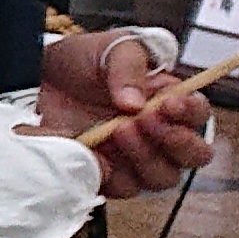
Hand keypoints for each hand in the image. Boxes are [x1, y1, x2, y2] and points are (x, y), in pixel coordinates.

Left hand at [42, 28, 215, 201]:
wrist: (40, 74)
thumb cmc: (85, 59)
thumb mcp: (112, 49)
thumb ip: (128, 67)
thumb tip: (133, 103)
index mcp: (170, 103)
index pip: (198, 116)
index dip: (191, 113)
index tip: (169, 104)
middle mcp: (159, 135)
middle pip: (193, 156)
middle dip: (177, 142)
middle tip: (146, 119)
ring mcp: (134, 158)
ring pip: (161, 177)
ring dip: (145, 157)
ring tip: (118, 129)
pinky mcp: (105, 173)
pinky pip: (121, 188)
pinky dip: (113, 174)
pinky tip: (97, 151)